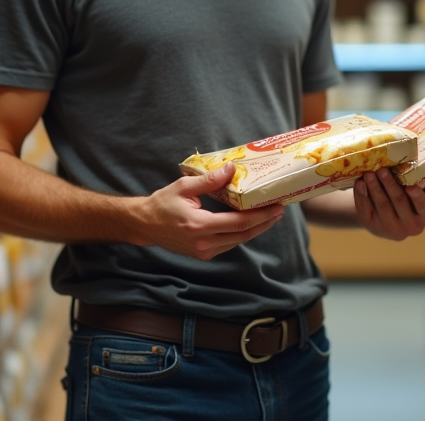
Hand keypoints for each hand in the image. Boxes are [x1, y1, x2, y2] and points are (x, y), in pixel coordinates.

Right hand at [137, 163, 284, 259]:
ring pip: (238, 241)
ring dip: (256, 229)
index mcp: (199, 226)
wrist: (145, 225)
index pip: (238, 223)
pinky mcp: (204, 254)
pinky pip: (229, 243)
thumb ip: (209, 181)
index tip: (276, 207)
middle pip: (243, 235)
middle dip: (264, 222)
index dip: (260, 216)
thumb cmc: (163, 203)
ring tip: (270, 214)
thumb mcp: (184, 186)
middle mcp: (204, 243)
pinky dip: (242, 233)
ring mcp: (204, 252)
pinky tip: (252, 222)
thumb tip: (231, 169)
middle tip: (279, 210)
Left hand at [354, 167, 424, 240]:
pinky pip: (366, 209)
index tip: (411, 186)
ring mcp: (390, 227)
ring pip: (381, 205)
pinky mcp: (372, 226)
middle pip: (398, 202)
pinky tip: (359, 183)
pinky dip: (362, 195)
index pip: (424, 207)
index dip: (417, 197)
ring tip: (369, 172)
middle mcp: (410, 225)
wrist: (388, 217)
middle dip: (390, 185)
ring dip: (375, 188)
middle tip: (383, 169)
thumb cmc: (413, 198)